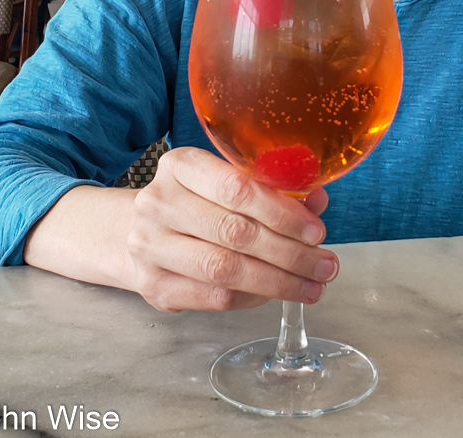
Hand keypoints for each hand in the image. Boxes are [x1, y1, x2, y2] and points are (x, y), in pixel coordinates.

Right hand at [126, 147, 337, 312]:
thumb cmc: (195, 202)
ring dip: (278, 282)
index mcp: (180, 165)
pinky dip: (253, 297)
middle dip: (290, 253)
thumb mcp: (227, 182)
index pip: (237, 189)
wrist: (136, 229)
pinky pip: (215, 297)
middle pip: (236, 233)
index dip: (283, 213)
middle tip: (326, 266)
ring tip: (312, 287)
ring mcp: (150, 246)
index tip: (317, 231)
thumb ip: (273, 190)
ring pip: (226, 270)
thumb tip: (318, 201)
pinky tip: (277, 293)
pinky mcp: (153, 285)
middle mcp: (158, 203)